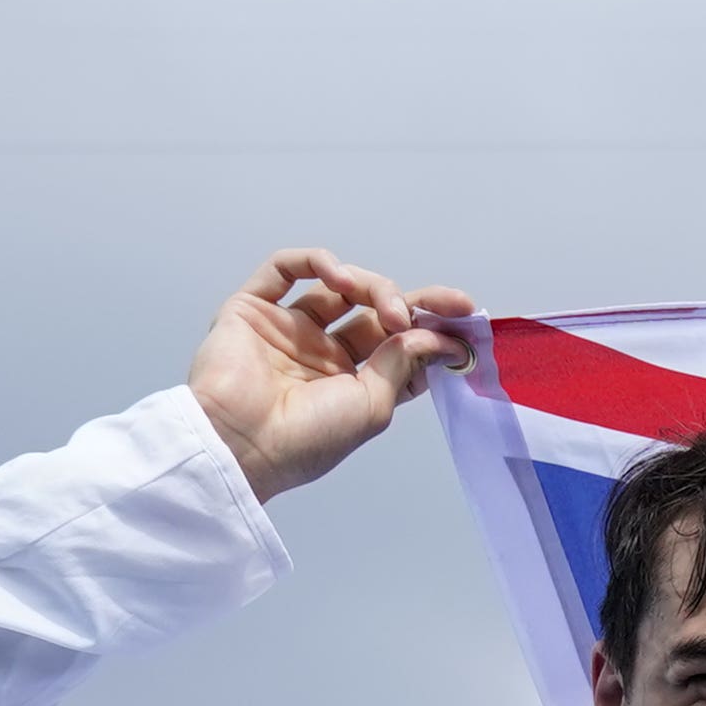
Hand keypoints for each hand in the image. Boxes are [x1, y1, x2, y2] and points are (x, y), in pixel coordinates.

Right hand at [191, 251, 476, 501]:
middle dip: (411, 302)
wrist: (240, 443)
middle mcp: (322, 353)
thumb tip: (439, 337)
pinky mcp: (252, 309)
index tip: (465, 318)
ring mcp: (287, 329)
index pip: (400, 344)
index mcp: (352, 383)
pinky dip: (318, 262)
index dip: (433, 328)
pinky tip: (341, 279)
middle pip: (375, 311)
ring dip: (373, 286)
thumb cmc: (307, 438)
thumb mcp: (374, 404)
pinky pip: (285, 269)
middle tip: (437, 309)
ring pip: (340, 287)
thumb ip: (403, 363)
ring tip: (388, 309)